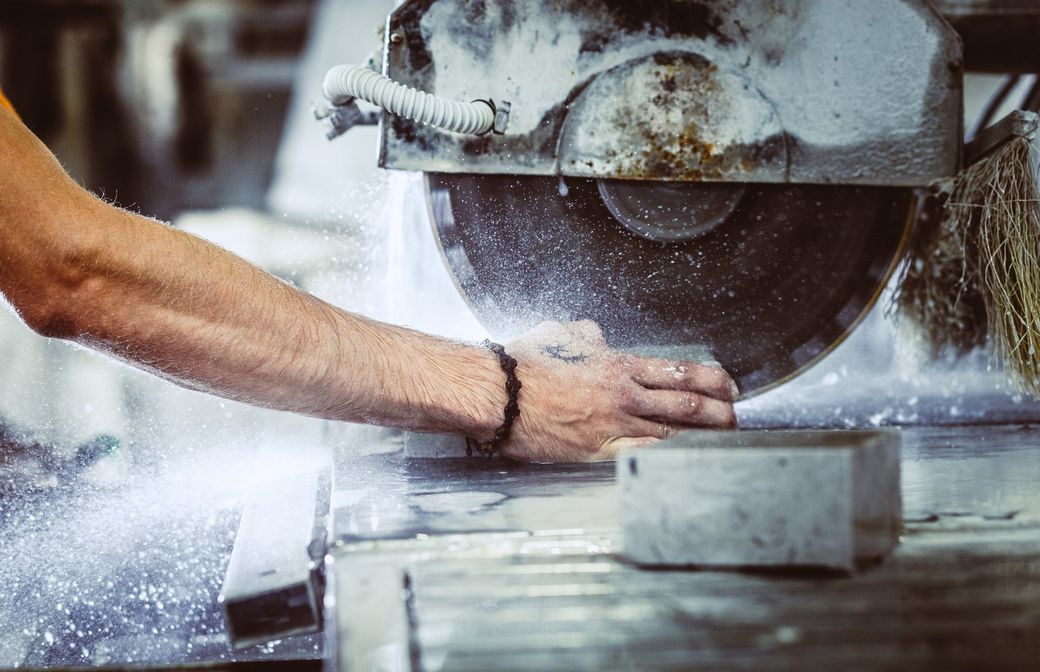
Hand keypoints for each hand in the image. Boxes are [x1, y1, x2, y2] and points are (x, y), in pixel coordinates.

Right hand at [499, 320, 737, 461]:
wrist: (498, 394)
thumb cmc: (523, 364)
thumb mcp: (557, 335)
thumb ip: (584, 335)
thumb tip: (595, 335)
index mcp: (617, 365)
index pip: (678, 372)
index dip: (711, 381)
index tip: (729, 387)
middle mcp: (623, 395)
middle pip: (686, 406)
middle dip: (720, 414)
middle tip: (736, 419)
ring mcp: (612, 426)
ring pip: (671, 434)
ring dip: (702, 439)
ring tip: (722, 444)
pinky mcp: (596, 452)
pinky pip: (641, 457)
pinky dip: (668, 459)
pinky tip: (685, 462)